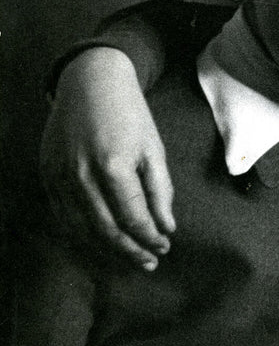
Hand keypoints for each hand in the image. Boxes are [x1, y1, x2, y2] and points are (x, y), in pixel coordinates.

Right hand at [40, 48, 174, 270]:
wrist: (90, 83)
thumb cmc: (129, 114)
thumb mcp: (153, 147)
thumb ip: (160, 190)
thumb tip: (166, 227)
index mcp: (113, 165)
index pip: (132, 216)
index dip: (150, 236)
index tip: (165, 246)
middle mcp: (81, 175)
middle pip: (106, 228)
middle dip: (131, 250)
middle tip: (150, 262)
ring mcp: (59, 176)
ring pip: (81, 227)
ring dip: (107, 247)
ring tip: (130, 257)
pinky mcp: (46, 175)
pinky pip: (63, 215)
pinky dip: (82, 233)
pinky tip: (101, 240)